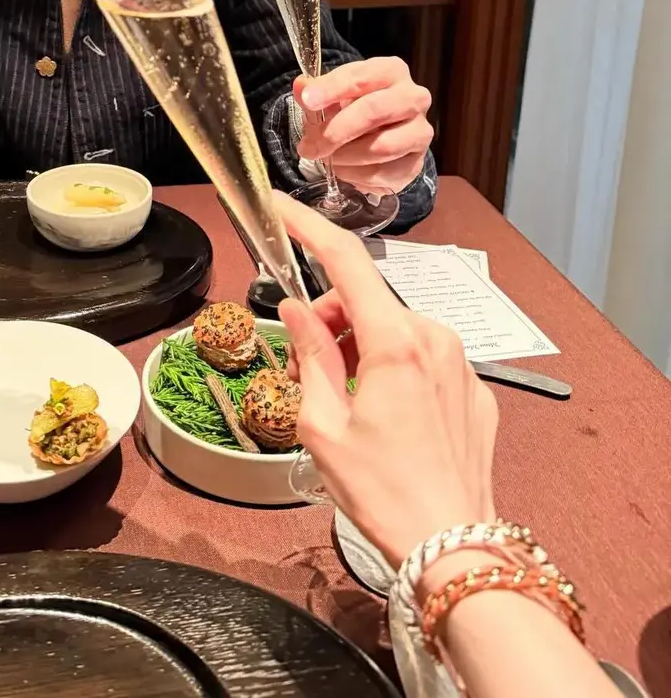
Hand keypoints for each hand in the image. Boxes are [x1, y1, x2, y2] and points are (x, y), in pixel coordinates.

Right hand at [274, 191, 497, 567]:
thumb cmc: (383, 492)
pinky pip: (422, 358)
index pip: (347, 260)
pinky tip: (384, 418)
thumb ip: (308, 355)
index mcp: (396, 342)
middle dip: (329, 320)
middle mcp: (436, 339)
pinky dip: (392, 369)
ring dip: (360, 347)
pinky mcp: (474, 390)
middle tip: (307, 370)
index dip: (308, 226)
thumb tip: (297, 311)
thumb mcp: (323, 425)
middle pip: (367, 301)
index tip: (280, 206)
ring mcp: (460, 364)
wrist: (454, 548)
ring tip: (345, 403)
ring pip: (394, 329)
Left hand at [295, 56, 432, 195]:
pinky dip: (355, 175)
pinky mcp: (417, 162)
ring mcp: (419, 131)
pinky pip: (383, 173)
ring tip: (325, 159)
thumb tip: (301, 86)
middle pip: (374, 111)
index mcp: (391, 71)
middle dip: (336, 131)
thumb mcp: (332, 96)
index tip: (308, 101)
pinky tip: (343, 170)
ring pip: (381, 146)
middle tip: (309, 147)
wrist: (383, 136)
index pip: (361, 77)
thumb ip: (315, 92)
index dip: (332, 88)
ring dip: (344, 157)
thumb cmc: (354, 108)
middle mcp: (413, 97)